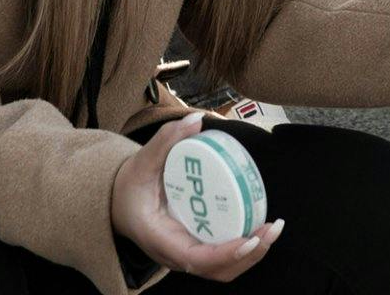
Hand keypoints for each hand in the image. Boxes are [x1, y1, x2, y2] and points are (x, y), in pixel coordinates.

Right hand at [110, 114, 283, 281]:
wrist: (117, 203)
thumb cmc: (129, 187)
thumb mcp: (142, 161)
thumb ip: (166, 139)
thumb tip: (196, 120)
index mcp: (160, 239)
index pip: (196, 258)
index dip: (226, 253)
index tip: (250, 238)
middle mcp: (175, 254)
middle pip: (217, 270)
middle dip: (249, 254)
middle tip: (271, 228)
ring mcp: (186, 255)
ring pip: (224, 269)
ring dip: (252, 254)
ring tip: (272, 229)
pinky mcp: (196, 248)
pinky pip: (223, 259)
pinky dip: (244, 249)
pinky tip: (260, 228)